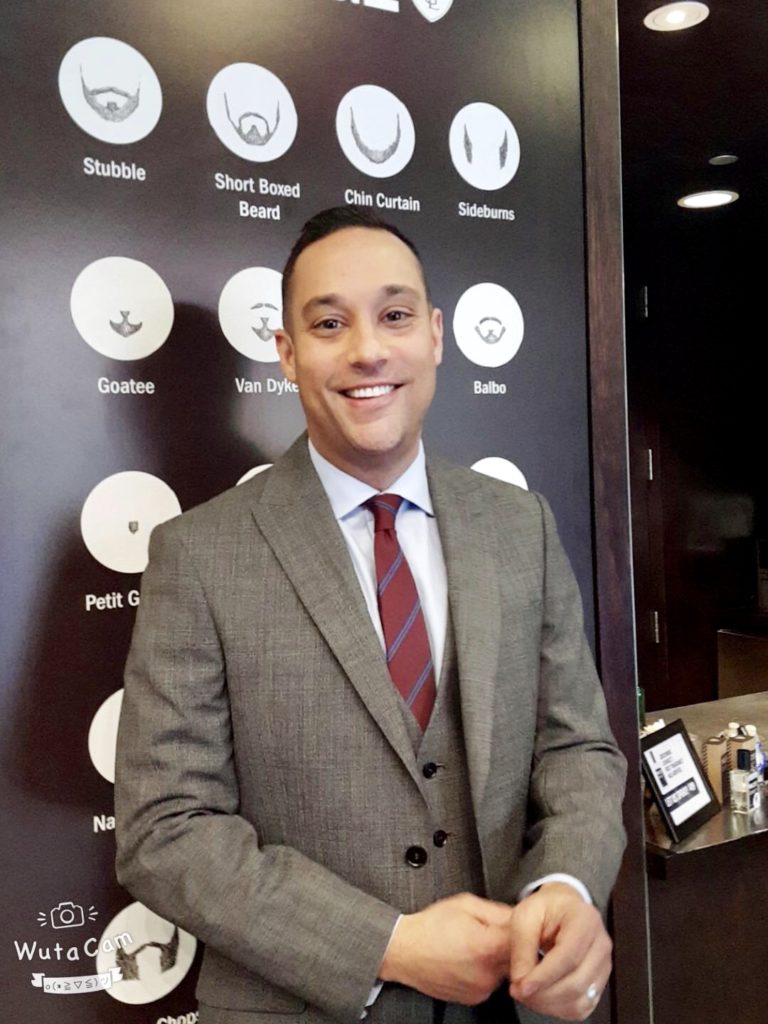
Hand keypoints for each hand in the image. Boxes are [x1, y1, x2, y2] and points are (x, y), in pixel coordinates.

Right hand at [379, 892, 512, 1004]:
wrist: (404, 951)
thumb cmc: (429, 927)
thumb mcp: (465, 904)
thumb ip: (496, 910)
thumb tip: (517, 915)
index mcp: (486, 947)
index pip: (523, 939)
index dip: (521, 929)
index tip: (517, 923)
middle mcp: (486, 973)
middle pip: (515, 956)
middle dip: (507, 943)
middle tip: (490, 932)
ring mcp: (480, 988)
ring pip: (503, 970)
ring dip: (496, 958)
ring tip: (474, 945)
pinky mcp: (473, 998)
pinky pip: (490, 981)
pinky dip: (485, 970)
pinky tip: (468, 959)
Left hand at [507, 882, 611, 1020]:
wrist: (561, 910)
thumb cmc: (544, 910)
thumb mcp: (525, 916)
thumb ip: (521, 948)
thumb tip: (521, 983)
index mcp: (585, 919)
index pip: (568, 956)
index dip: (543, 976)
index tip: (521, 987)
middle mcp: (601, 944)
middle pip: (575, 983)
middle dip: (542, 993)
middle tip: (517, 990)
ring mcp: (603, 966)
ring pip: (579, 1000)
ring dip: (548, 1004)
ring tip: (527, 993)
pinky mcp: (599, 983)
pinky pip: (581, 1007)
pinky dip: (558, 1009)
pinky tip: (542, 997)